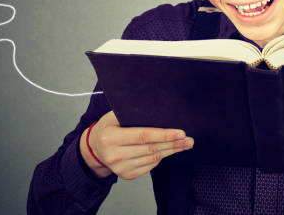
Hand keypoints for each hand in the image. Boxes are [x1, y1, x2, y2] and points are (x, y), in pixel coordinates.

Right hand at [79, 111, 193, 178]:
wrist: (94, 148)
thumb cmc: (108, 127)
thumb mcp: (114, 115)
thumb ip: (132, 112)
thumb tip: (159, 107)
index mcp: (110, 137)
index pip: (143, 136)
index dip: (163, 134)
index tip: (180, 133)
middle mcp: (114, 155)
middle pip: (151, 149)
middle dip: (173, 144)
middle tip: (189, 139)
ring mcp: (120, 168)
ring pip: (153, 158)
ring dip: (171, 151)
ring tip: (185, 144)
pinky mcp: (126, 175)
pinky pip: (150, 166)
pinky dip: (161, 157)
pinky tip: (169, 150)